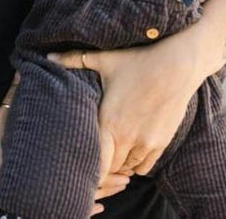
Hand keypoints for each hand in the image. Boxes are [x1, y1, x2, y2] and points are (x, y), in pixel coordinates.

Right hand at [0, 76, 125, 215]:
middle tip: (131, 173)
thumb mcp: (2, 118)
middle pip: (89, 182)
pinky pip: (67, 212)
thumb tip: (27, 66)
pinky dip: (84, 210)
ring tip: (122, 187)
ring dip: (103, 193)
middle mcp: (49, 180)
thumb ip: (16, 92)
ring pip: (82, 199)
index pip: (83, 158)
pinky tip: (98, 210)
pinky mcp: (35, 208)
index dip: (105, 157)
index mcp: (47, 157)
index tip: (124, 152)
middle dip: (111, 177)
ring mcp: (42, 199)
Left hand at [48, 34, 201, 180]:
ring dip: (120, 162)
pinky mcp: (162, 142)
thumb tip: (48, 56)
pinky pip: (145, 167)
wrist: (177, 65)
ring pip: (128, 168)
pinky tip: (132, 147)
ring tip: (114, 148)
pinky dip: (137, 162)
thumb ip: (74, 60)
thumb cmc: (139, 60)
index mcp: (110, 123)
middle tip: (97, 151)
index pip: (96, 164)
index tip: (83, 156)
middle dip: (103, 162)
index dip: (88, 166)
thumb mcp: (105, 59)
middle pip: (110, 167)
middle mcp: (128, 138)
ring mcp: (147, 143)